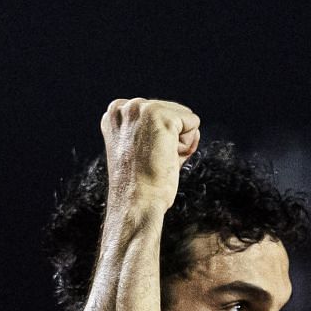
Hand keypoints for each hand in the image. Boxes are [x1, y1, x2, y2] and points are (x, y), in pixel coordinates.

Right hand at [100, 97, 200, 211]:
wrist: (136, 203)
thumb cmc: (141, 186)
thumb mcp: (142, 152)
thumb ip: (160, 134)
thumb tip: (194, 129)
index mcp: (116, 114)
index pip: (157, 115)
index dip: (160, 139)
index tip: (144, 158)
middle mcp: (126, 107)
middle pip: (172, 113)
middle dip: (171, 140)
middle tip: (152, 162)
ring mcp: (141, 109)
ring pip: (184, 117)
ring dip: (179, 143)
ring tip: (159, 160)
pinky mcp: (158, 114)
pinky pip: (193, 122)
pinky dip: (188, 144)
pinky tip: (167, 157)